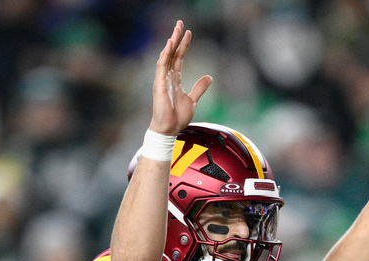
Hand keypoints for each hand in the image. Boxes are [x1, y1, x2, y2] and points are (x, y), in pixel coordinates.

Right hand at [150, 21, 212, 135]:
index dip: (184, 45)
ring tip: (177, 29)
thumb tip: (209, 77)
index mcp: (175, 79)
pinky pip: (161, 65)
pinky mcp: (159, 84)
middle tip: (180, 23)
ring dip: (171, 42)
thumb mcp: (192, 100)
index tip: (188, 33)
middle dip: (176, 37)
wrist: (169, 129)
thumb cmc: (177, 117)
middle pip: (172, 52)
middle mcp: (167, 76)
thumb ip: (199, 88)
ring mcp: (162, 79)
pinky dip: (165, 54)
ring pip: (166, 55)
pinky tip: (170, 44)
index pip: (179, 57)